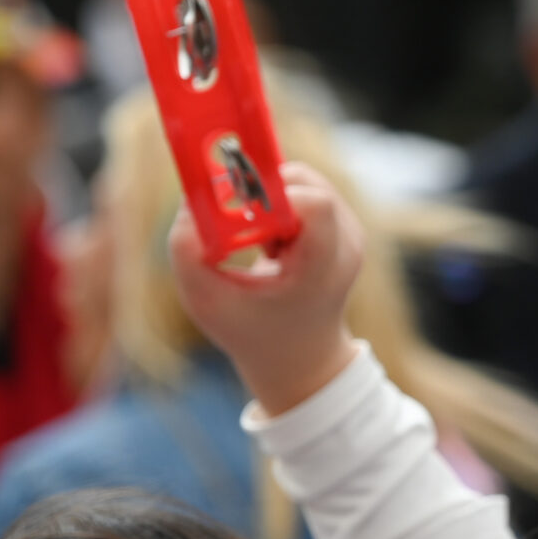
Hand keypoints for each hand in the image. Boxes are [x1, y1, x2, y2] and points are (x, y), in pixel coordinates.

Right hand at [168, 163, 360, 416]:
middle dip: (260, 192)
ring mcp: (350, 232)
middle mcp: (346, 243)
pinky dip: (277, 205)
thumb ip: (187, 251)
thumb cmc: (252, 332)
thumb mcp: (206, 301)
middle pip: (306, 183)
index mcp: (324, 267)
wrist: (300, 357)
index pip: (312, 202)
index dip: (267, 195)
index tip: (235, 212)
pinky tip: (269, 242)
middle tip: (235, 218)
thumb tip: (190, 199)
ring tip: (256, 241)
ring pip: (303, 181)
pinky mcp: (342, 225)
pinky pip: (304, 191)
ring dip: (268, 200)